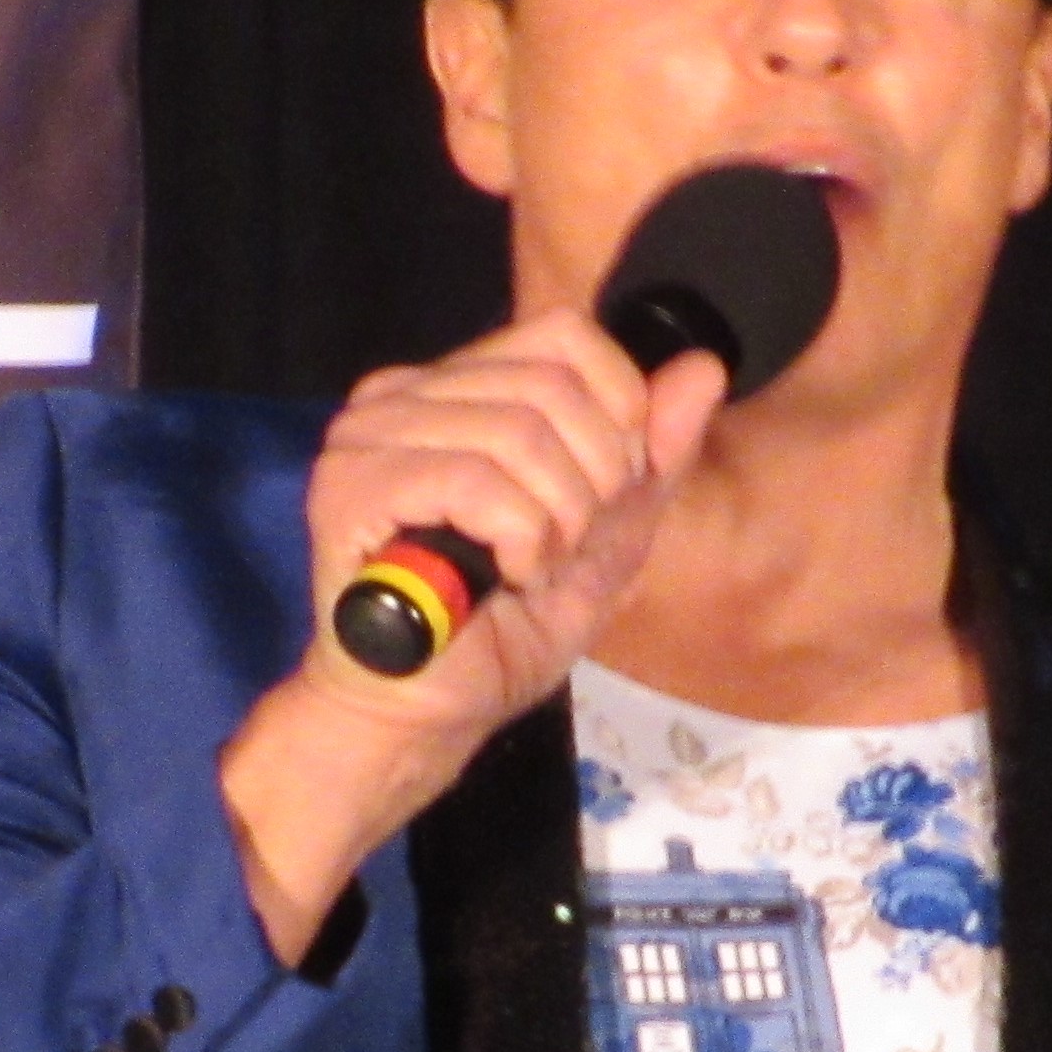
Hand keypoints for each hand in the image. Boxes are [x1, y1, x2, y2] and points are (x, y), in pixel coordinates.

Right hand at [217, 315, 729, 961]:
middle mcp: (400, 393)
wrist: (422, 715)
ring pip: (520, 433)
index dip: (618, 412)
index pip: (566, 336)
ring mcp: (366, 435)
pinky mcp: (349, 487)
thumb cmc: (500, 630)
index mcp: (455, 388)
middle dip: (592, 483)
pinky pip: (474, 481)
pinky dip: (517, 540)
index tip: (605, 495)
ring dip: (556, 523)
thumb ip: (653, 457)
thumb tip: (702, 367)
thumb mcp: (606, 539)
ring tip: (528, 571)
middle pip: (552, 385)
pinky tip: (500, 578)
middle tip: (562, 550)